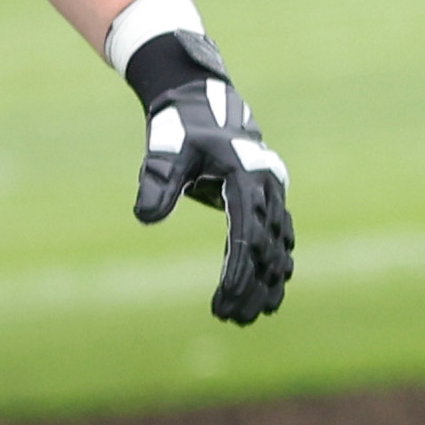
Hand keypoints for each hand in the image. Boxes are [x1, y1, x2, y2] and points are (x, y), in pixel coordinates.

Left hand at [124, 35, 294, 324]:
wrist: (202, 105)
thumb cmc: (181, 131)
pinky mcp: (269, 199)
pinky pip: (279, 239)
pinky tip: (272, 292)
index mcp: (247, 177)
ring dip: (268, 282)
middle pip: (266, 247)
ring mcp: (273, 194)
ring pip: (278, 246)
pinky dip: (275, 266)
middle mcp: (268, 188)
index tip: (224, 300)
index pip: (246, 235)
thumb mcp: (166, 153)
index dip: (238, 271)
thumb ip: (157, 184)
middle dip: (252, 286)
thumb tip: (145, 218)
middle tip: (233, 319)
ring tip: (254, 316)